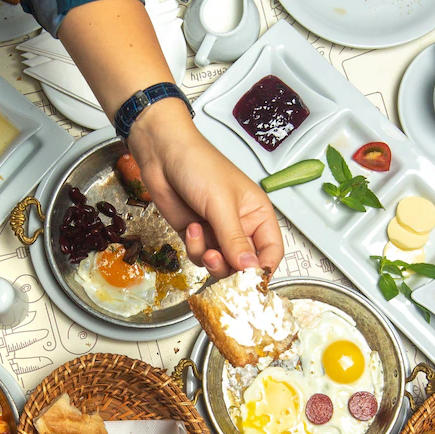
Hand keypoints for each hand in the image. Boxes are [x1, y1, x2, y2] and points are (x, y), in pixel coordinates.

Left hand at [127, 100, 283, 276]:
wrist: (163, 155)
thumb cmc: (200, 166)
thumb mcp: (221, 204)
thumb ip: (235, 239)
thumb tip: (250, 268)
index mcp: (258, 214)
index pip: (271, 251)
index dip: (263, 268)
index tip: (250, 279)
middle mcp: (241, 226)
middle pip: (245, 264)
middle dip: (230, 268)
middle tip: (217, 260)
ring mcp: (217, 233)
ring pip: (220, 265)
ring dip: (209, 258)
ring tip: (200, 238)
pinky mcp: (196, 236)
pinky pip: (200, 256)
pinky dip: (194, 248)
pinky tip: (190, 227)